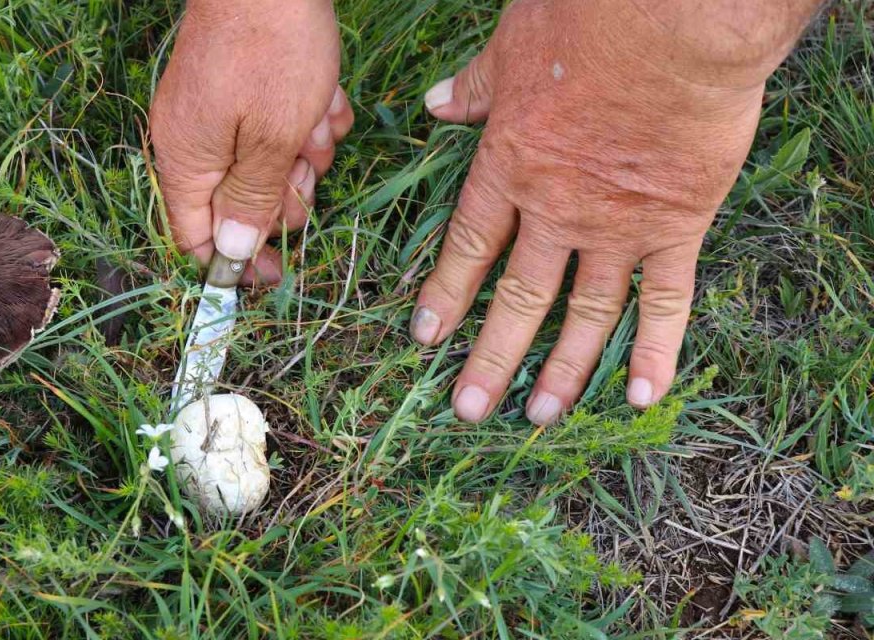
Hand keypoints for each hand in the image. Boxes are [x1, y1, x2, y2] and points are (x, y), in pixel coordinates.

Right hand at [150, 0, 353, 282]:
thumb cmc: (272, 52)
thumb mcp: (272, 139)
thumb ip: (252, 199)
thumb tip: (232, 253)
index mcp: (186, 160)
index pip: (195, 238)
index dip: (235, 262)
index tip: (276, 271)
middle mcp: (192, 138)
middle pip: (239, 203)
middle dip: (285, 194)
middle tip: (308, 169)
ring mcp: (216, 108)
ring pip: (267, 161)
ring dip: (305, 151)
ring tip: (319, 119)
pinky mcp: (242, 84)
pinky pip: (277, 122)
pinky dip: (307, 117)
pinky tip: (324, 96)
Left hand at [411, 0, 818, 422]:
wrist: (676, 24)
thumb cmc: (589, 23)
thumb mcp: (512, 47)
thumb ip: (477, 87)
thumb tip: (437, 103)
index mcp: (509, 168)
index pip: (467, 248)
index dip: (445, 296)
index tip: (426, 338)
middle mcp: (556, 211)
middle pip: (517, 297)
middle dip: (490, 357)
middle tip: (469, 408)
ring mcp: (617, 226)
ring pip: (584, 313)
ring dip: (561, 369)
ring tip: (540, 416)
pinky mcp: (678, 225)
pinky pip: (666, 300)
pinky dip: (656, 349)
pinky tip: (643, 394)